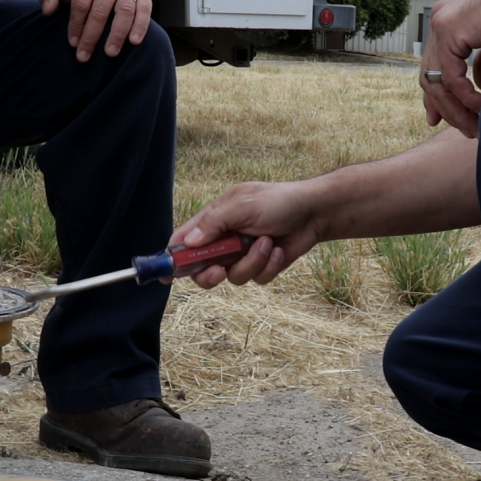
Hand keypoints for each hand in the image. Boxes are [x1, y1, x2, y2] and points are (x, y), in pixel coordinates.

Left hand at [38, 0, 150, 61]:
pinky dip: (141, 26)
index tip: (72, 43)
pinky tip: (134, 42)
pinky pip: (144, 10)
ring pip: (124, 11)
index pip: (81, 4)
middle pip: (100, 11)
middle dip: (91, 36)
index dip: (76, 26)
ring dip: (116, 34)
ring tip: (109, 53)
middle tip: (84, 56)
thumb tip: (47, 11)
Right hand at [169, 181, 321, 288]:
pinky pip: (256, 279)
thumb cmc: (278, 201)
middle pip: (201, 270)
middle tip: (220, 271)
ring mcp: (242, 255)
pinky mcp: (261, 266)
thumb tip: (188, 243)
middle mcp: (224, 240)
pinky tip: (279, 250)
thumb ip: (213, 223)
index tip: (165, 276)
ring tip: (267, 242)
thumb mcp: (242, 205)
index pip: (183, 242)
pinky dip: (268, 266)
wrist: (314, 212)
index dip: (172, 259)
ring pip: (233, 277)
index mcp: (213, 221)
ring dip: (251, 262)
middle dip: (209, 275)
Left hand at [419, 0, 480, 136]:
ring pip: (436, 82)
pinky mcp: (449, 30)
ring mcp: (441, 26)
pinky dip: (464, 97)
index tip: (437, 120)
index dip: (435, 97)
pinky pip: (449, 77)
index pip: (433, 67)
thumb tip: (478, 87)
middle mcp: (440, 23)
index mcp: (449, 24)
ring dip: (456, 110)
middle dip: (443, 108)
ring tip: (475, 127)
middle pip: (429, 77)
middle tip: (462, 129)